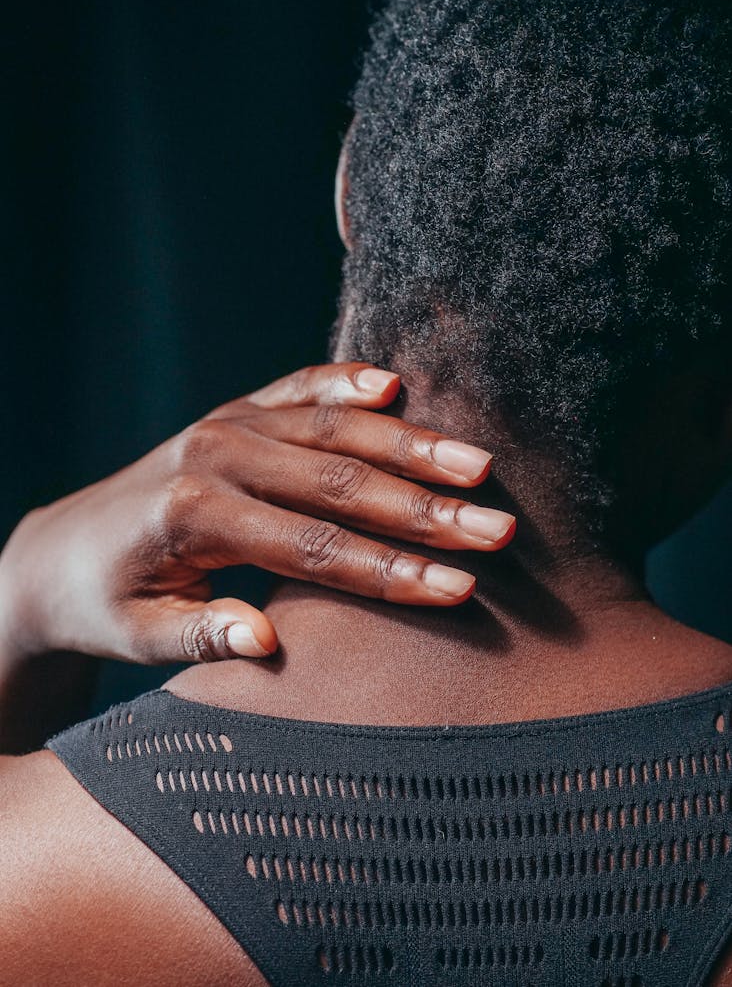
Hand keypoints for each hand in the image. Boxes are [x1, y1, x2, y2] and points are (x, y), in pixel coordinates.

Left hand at [0, 363, 514, 669]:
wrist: (59, 547)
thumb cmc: (104, 603)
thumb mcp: (136, 636)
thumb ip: (199, 636)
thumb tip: (267, 644)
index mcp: (195, 516)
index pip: (313, 548)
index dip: (389, 572)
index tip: (459, 587)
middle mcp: (215, 455)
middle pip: (339, 482)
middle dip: (424, 509)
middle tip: (497, 527)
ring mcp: (227, 423)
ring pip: (333, 428)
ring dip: (410, 445)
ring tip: (480, 463)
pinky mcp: (235, 410)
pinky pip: (298, 386)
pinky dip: (347, 380)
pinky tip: (397, 382)